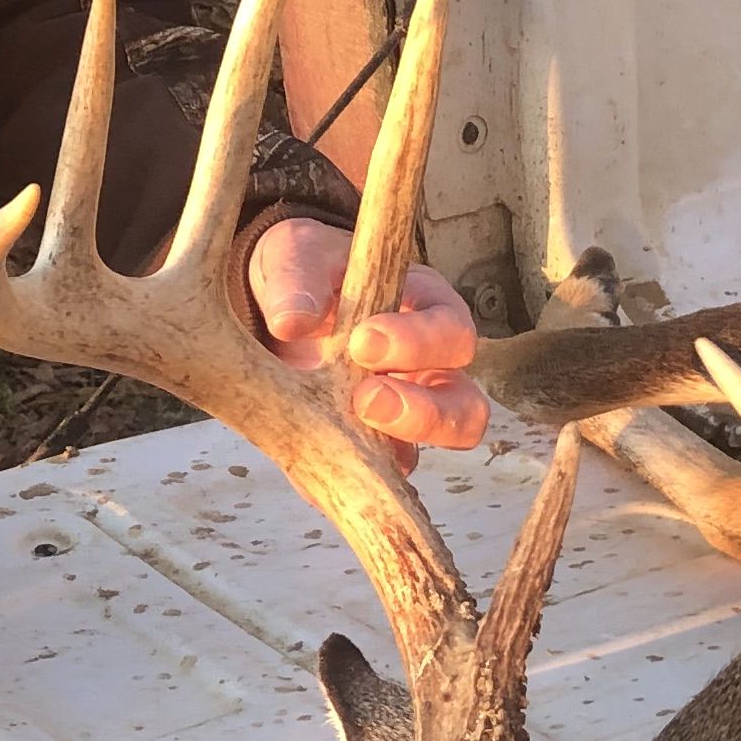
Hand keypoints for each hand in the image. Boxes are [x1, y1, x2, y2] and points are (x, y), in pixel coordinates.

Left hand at [248, 218, 485, 455]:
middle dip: (423, 412)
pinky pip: (375, 478)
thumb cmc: (305, 272)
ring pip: (432, 454)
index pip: (451, 330)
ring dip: (402, 451)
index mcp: (426, 309)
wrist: (275, 306)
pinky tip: (313, 471)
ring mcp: (406, 415)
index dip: (418, 342)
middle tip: (365, 400)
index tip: (362, 341)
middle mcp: (430, 368)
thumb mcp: (297, 259)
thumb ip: (297, 282)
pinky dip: (351, 481)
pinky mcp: (371, 450)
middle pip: (464, 405)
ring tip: (352, 441)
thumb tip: (292, 321)